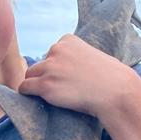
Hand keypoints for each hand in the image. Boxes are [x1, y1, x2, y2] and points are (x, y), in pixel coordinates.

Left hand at [18, 34, 140, 120]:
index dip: (59, 67)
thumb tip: (62, 70)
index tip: (71, 77)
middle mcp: (56, 50)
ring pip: (30, 75)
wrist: (115, 91)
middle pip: (39, 64)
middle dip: (46, 76)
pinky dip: (28, 93)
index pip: (52, 53)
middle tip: (62, 89)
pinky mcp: (45, 85)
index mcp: (67, 40)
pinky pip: (24, 87)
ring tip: (54, 96)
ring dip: (38, 85)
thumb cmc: (109, 78)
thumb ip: (74, 57)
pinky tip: (39, 99)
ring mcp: (50, 68)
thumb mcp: (91, 57)